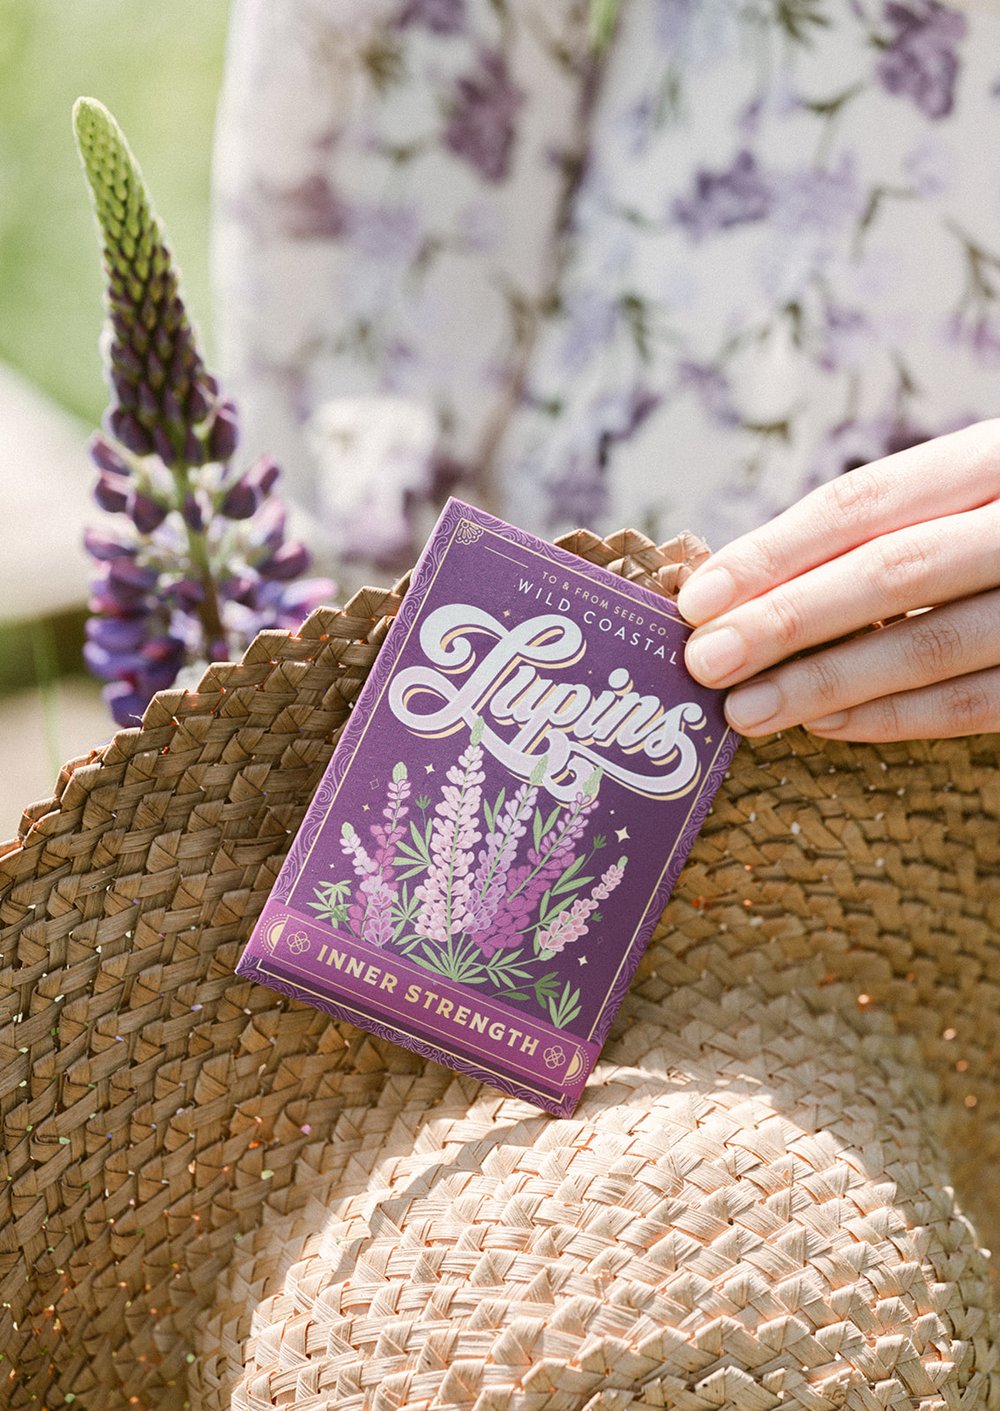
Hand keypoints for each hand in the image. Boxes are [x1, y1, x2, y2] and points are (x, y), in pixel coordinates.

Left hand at [675, 418, 999, 740]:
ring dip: (828, 683)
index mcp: (994, 456)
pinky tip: (828, 726)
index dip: (775, 551)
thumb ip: (882, 526)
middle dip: (786, 621)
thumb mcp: (963, 491)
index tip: (699, 598)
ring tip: (747, 712)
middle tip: (704, 663)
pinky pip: (984, 700)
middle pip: (892, 572)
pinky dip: (901, 717)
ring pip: (935, 643)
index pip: (866, 502)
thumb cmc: (998, 523)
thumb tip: (737, 586)